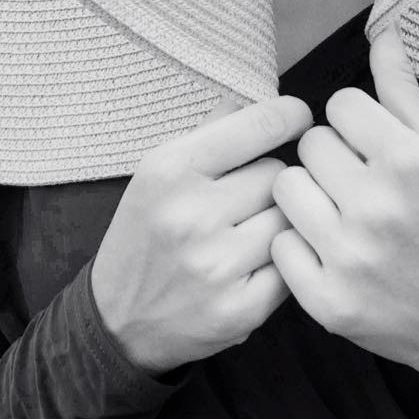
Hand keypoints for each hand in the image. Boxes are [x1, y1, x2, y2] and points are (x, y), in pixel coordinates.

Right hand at [91, 90, 313, 374]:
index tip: (299, 117)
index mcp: (170, 169)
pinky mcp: (241, 309)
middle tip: (247, 198)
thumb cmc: (146, 234)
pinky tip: (256, 263)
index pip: (260, 124)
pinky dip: (281, 262)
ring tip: (250, 231)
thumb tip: (265, 97)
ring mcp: (217, 266)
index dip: (289, 116)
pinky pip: (292, 264)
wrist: (119, 321)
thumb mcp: (157, 171)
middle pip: (279, 175)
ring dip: (279, 222)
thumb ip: (212, 131)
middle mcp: (191, 215)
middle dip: (271, 182)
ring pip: (290, 219)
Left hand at [268, 26, 418, 399]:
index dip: (353, 125)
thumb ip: (404, 94)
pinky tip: (330, 253)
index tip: (371, 150)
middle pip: (310, 144)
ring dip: (307, 199)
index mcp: (411, 161)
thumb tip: (383, 34)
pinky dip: (299, 247)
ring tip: (339, 216)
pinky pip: (281, 243)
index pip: (339, 105)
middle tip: (359, 188)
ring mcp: (350, 256)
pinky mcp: (327, 300)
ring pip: (286, 188)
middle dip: (331, 161)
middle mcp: (379, 205)